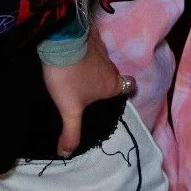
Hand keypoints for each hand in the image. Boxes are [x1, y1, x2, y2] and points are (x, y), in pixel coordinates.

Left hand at [41, 23, 132, 157]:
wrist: (61, 41)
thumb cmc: (70, 78)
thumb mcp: (69, 110)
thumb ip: (71, 133)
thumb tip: (66, 154)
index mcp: (112, 85)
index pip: (129, 87)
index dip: (124, 91)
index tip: (111, 98)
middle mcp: (112, 67)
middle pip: (113, 76)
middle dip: (103, 83)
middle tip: (87, 93)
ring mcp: (102, 49)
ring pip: (102, 62)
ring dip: (93, 69)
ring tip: (76, 77)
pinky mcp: (91, 37)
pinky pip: (91, 49)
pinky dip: (84, 55)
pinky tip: (71, 60)